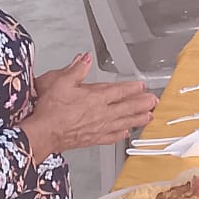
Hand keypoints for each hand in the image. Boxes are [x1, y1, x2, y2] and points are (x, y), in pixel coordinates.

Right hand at [25, 55, 156, 157]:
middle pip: (127, 107)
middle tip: (153, 101)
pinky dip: (121, 134)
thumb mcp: (61, 82)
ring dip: (138, 119)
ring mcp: (99, 127)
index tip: (142, 85)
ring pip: (124, 122)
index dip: (132, 87)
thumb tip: (85, 59)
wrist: (44, 133)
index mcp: (95, 98)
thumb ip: (76, 70)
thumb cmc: (51, 110)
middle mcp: (101, 113)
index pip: (119, 91)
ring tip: (149, 117)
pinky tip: (126, 133)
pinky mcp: (93, 139)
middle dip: (142, 103)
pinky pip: (112, 137)